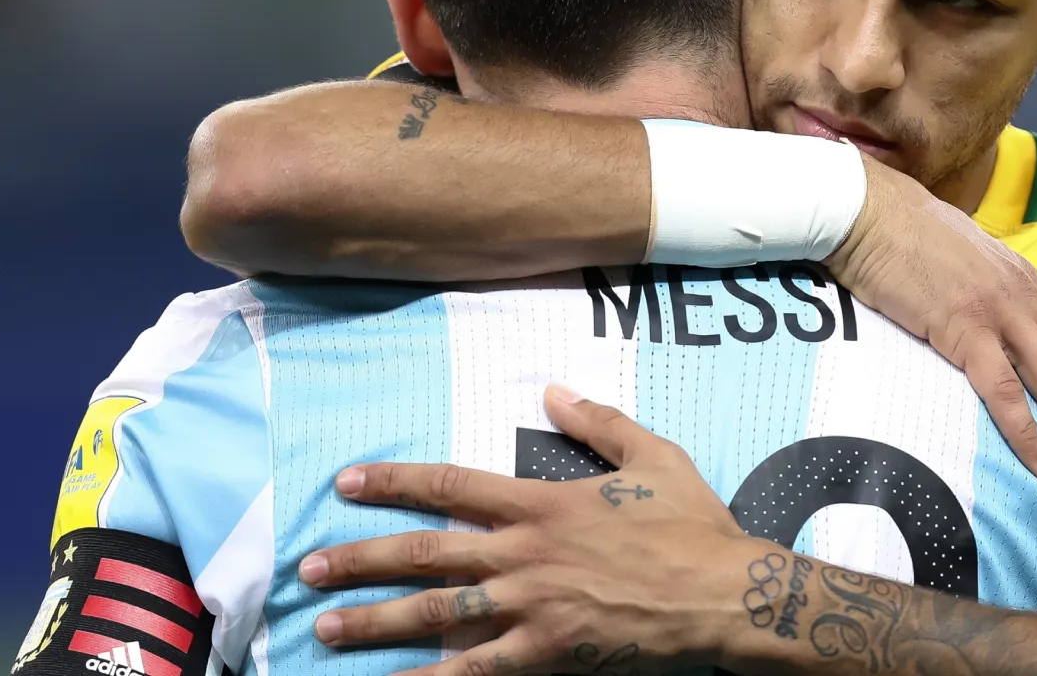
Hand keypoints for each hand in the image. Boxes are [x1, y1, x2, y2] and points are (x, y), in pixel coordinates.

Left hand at [298, 385, 765, 675]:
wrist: (727, 596)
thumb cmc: (695, 526)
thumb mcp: (654, 455)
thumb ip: (598, 421)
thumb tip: (550, 388)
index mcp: (544, 502)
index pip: (451, 484)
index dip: (393, 482)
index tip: (347, 481)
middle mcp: (525, 553)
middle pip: (425, 553)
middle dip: (360, 560)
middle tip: (309, 568)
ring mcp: (532, 608)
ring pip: (435, 615)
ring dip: (374, 622)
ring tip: (324, 628)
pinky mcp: (547, 656)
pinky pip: (476, 673)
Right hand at [825, 156, 1036, 498]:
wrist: (869, 212)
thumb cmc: (910, 239)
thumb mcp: (973, 265)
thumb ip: (1001, 298)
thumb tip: (1015, 330)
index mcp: (1033, 286)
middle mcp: (1029, 300)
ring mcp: (998, 314)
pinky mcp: (961, 328)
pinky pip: (1003, 389)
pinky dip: (1028, 433)